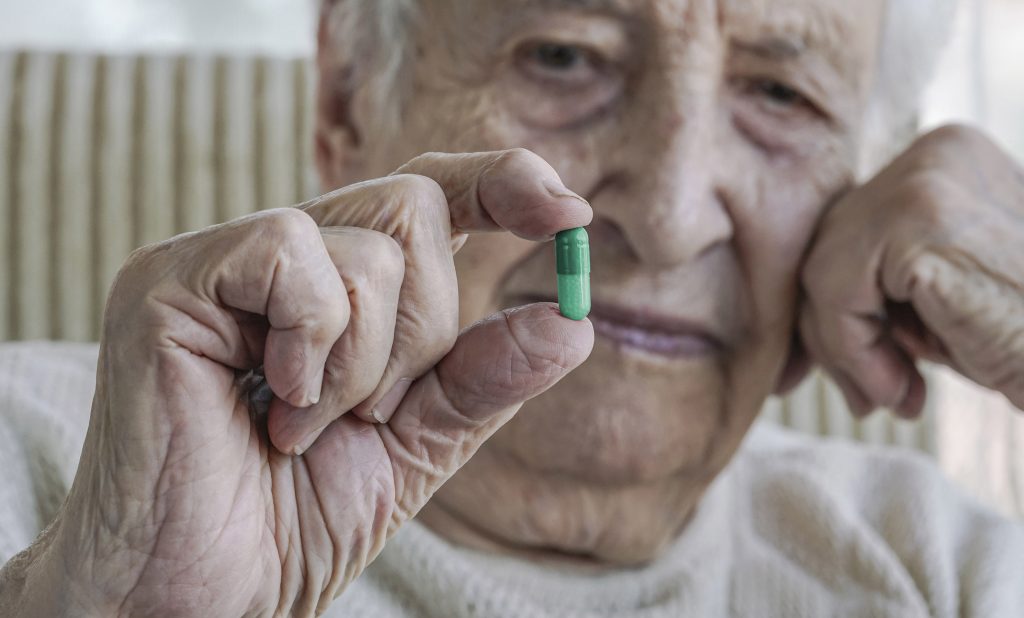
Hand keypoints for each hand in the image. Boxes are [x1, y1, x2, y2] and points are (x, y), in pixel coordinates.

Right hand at [16, 150, 591, 615]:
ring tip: (304, 427)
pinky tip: (273, 403)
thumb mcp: (419, 444)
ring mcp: (219, 260)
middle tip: (365, 414)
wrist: (202, 598)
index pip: (427, 191)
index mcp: (337, 285)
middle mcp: (280, 257)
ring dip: (367, 363)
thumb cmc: (294, 520)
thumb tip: (574, 319)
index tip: (570, 214)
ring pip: (367, 246)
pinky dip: (314, 342)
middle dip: (425, 331)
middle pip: (415, 207)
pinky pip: (292, 253)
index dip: (500, 182)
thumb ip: (485, 378)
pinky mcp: (168, 278)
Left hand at [800, 125, 1023, 417]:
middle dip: (837, 332)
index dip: (838, 309)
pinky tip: (905, 388)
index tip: (857, 372)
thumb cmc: (1023, 338)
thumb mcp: (937, 301)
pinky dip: (856, 353)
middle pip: (827, 246)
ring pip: (821, 271)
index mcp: (946, 158)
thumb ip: (877, 284)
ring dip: (848, 351)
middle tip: (876, 395)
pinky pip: (834, 292)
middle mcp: (935, 148)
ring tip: (899, 395)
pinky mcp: (917, 219)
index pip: (847, 231)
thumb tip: (803, 321)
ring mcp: (924, 177)